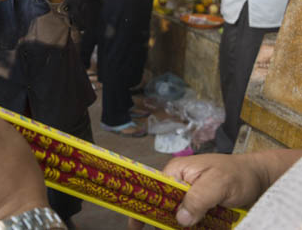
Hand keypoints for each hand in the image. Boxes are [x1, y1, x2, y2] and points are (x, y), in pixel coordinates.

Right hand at [130, 153, 264, 228]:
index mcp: (176, 172)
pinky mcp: (199, 208)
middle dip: (160, 220)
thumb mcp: (219, 183)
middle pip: (161, 205)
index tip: (135, 223)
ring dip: (176, 226)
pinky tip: (192, 229)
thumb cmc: (239, 174)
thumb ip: (199, 197)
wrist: (260, 178)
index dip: (143, 205)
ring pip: (174, 216)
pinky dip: (189, 228)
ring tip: (176, 229)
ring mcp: (188, 196)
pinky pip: (188, 220)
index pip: (152, 189)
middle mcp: (178, 184)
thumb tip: (180, 218)